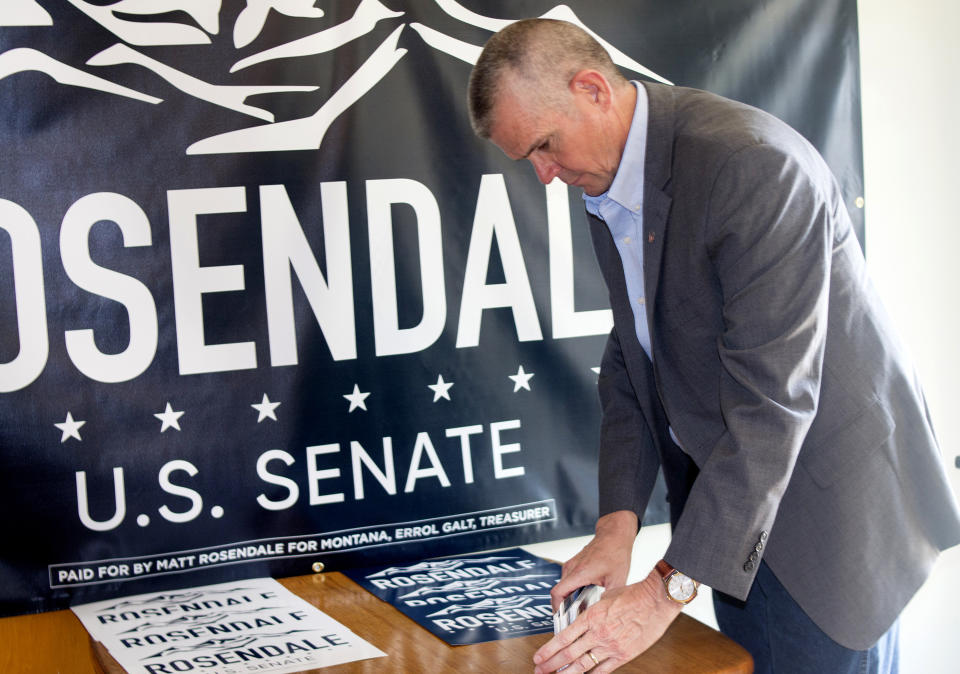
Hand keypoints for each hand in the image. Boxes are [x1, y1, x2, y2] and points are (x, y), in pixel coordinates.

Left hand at [533, 569, 682, 672]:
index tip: (538, 658)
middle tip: (540, 671)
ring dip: (566, 673)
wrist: (655, 600)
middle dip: (551, 665)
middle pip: (568, 654)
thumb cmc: (633, 595)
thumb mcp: (603, 597)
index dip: (548, 650)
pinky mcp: (623, 655)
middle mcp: (598, 633)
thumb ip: (591, 611)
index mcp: (591, 617)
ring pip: (583, 665)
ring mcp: (610, 646)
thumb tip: (581, 620)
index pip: (563, 638)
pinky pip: (603, 670)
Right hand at [550, 510, 636, 610]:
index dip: (556, 609)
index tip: (561, 618)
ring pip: (562, 585)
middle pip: (558, 592)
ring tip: (578, 608)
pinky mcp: (574, 563)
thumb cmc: (615, 553)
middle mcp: (572, 568)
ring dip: (567, 597)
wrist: (614, 535)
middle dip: (562, 606)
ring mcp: (571, 564)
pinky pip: (567, 579)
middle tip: (571, 618)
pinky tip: (582, 595)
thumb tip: (606, 614)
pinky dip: (570, 589)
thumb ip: (609, 598)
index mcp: (579, 573)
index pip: (557, 593)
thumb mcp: (617, 580)